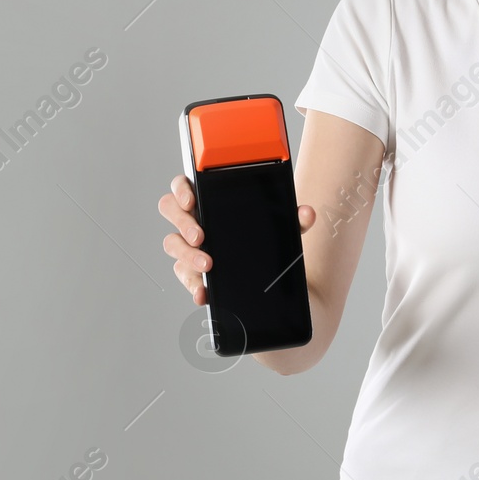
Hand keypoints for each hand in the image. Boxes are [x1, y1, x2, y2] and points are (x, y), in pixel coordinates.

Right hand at [159, 174, 316, 305]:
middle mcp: (194, 220)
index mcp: (210, 200)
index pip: (185, 185)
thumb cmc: (268, 241)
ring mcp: (190, 247)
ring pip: (173, 244)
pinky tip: (204, 293)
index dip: (181, 189)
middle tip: (201, 237)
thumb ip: (295, 220)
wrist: (274, 281)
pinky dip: (194, 285)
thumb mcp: (284, 229)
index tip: (191, 200)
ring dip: (187, 254)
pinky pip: (185, 277)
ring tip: (208, 264)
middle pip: (171, 211)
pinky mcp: (192, 273)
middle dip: (182, 223)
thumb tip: (307, 213)